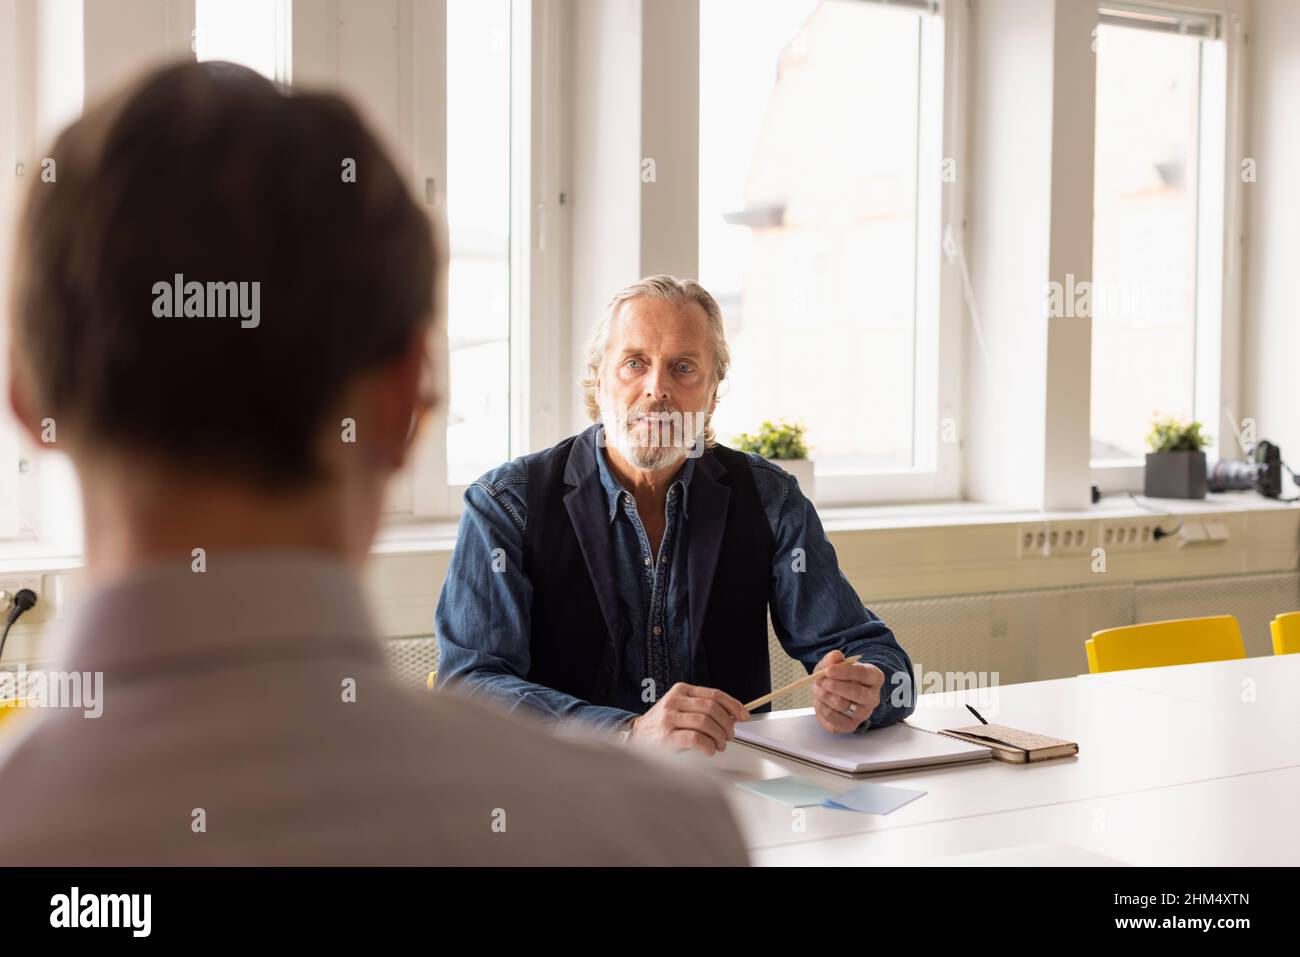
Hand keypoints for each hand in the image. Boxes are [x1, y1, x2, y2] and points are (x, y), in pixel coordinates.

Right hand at [629, 683, 750, 755]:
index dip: (733, 705)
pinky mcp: (667, 736)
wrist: (637, 736)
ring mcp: (669, 718)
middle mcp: (675, 701)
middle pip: (712, 708)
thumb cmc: (663, 724)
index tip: (744, 716)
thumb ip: (703, 709)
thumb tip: (733, 715)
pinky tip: (709, 750)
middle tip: (730, 735)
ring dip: (719, 737)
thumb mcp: (682, 708)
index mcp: (682, 690)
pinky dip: (708, 745)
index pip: (714, 694)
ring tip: (719, 745)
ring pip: (705, 723)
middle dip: (727, 724)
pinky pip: (696, 739)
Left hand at [812, 650, 882, 732]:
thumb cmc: (837, 677)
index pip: (863, 674)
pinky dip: (821, 708)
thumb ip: (833, 658)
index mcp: (874, 678)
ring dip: (825, 696)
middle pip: (857, 694)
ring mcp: (862, 714)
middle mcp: (872, 697)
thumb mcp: (834, 664)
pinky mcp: (850, 725)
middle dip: (835, 687)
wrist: (834, 693)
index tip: (828, 670)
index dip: (844, 672)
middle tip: (820, 681)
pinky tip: (819, 701)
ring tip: (818, 689)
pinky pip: (833, 719)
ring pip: (843, 706)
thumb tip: (835, 656)